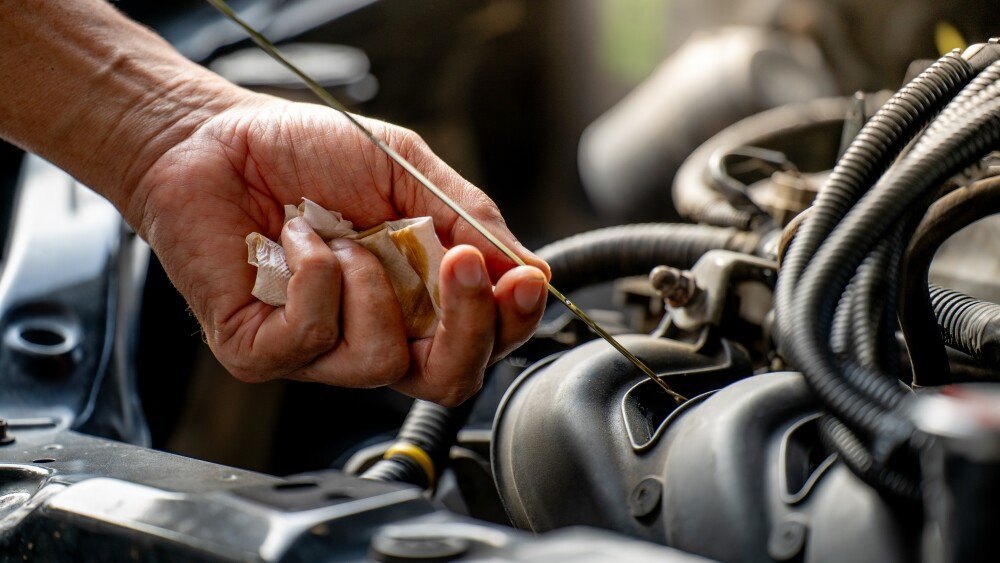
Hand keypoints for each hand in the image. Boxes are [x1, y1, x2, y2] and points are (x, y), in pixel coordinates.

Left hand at [130, 97, 549, 405]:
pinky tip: (295, 239)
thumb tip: (528, 269)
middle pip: (449, 379)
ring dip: (371, 284)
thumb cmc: (308, 151)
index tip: (524, 280)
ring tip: (340, 234)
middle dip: (468, 325)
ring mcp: (318, 351)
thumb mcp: (406, 169)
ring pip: (381, 363)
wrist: (214, 136)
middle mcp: (374, 333)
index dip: (511, 323)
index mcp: (417, 298)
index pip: (482, 342)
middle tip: (462, 263)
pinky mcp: (261, 352)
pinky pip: (313, 336)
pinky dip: (314, 275)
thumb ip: (467, 217)